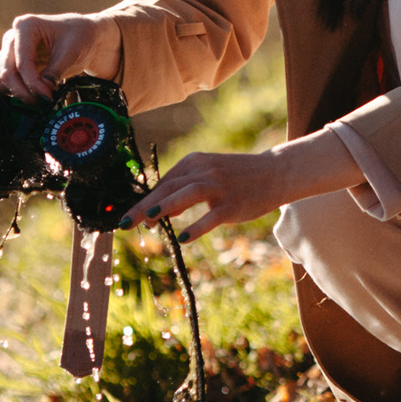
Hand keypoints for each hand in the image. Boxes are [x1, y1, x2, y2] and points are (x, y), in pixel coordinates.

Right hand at [0, 12, 118, 101]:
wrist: (83, 36)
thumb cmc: (79, 37)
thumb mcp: (72, 52)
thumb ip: (54, 72)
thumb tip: (41, 93)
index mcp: (25, 26)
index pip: (21, 63)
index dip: (33, 83)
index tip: (47, 96)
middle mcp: (11, 37)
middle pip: (5, 72)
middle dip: (23, 91)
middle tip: (43, 102)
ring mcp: (8, 51)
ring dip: (11, 92)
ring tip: (35, 100)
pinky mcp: (10, 64)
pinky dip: (6, 90)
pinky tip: (26, 96)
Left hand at [123, 129, 365, 239]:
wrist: (275, 172)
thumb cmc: (237, 178)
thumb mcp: (208, 177)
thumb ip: (183, 192)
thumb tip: (159, 213)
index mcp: (194, 162)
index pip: (163, 183)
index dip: (144, 202)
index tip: (129, 218)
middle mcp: (204, 170)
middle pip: (168, 188)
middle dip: (144, 206)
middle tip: (125, 223)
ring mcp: (219, 187)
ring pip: (187, 194)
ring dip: (165, 207)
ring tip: (148, 222)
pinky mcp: (233, 204)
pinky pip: (212, 216)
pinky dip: (197, 226)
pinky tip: (184, 238)